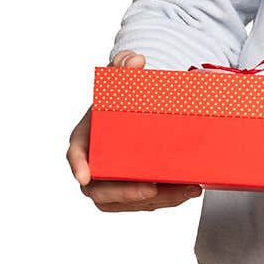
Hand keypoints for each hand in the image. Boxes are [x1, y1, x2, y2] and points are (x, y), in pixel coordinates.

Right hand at [67, 50, 203, 211]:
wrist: (132, 116)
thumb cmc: (118, 102)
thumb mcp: (119, 79)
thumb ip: (123, 67)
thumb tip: (135, 60)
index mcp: (85, 139)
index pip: (76, 154)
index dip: (78, 165)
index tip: (85, 176)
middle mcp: (94, 166)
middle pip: (103, 190)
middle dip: (128, 193)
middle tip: (153, 189)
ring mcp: (112, 183)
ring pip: (128, 201)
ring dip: (158, 200)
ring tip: (186, 189)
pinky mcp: (133, 190)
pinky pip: (145, 202)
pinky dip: (167, 199)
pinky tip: (188, 191)